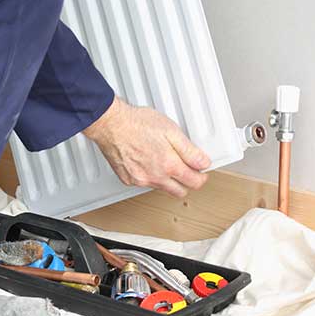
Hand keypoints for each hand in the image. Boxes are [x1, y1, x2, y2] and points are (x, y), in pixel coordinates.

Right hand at [83, 97, 210, 197]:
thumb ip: (189, 150)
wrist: (111, 124)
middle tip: (186, 168)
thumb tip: (203, 163)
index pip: (194, 182)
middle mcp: (155, 177)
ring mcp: (140, 180)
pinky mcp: (127, 179)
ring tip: (163, 159)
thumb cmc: (137, 123)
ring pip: (161, 187)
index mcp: (169, 165)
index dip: (202, 175)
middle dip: (186, 182)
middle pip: (180, 192)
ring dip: (167, 179)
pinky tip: (146, 160)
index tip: (200, 169)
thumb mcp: (171, 130)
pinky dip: (149, 175)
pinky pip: (144, 183)